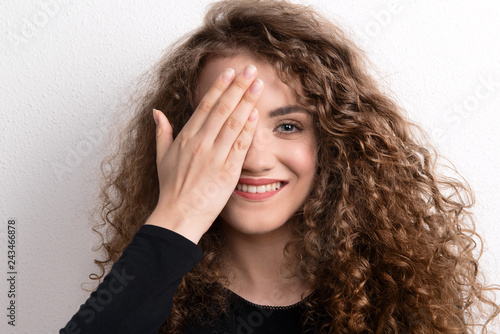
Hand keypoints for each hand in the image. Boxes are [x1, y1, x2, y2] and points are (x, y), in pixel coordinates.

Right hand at [145, 65, 262, 243]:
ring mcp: (214, 157)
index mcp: (186, 138)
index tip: (230, 72)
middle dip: (237, 87)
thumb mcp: (162, 158)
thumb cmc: (171, 189)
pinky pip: (239, 147)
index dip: (219, 87)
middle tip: (250, 69)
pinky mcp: (226, 172)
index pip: (205, 105)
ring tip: (257, 85)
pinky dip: (247, 130)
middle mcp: (200, 143)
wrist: (178, 216)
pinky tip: (256, 115)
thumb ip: (162, 132)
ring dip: (246, 102)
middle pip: (222, 108)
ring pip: (232, 123)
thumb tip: (156, 112)